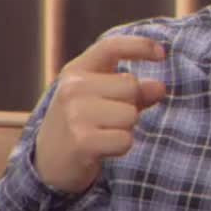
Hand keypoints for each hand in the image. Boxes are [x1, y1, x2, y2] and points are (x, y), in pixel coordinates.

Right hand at [33, 35, 166, 193]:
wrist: (47, 164)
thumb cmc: (81, 125)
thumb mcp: (102, 99)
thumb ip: (133, 91)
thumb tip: (160, 87)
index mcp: (76, 71)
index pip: (111, 47)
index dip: (140, 46)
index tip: (162, 53)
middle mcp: (72, 88)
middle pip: (131, 85)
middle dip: (130, 104)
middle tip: (108, 119)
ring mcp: (75, 114)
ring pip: (130, 114)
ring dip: (125, 128)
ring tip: (103, 133)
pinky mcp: (81, 140)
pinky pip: (125, 139)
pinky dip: (120, 147)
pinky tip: (102, 148)